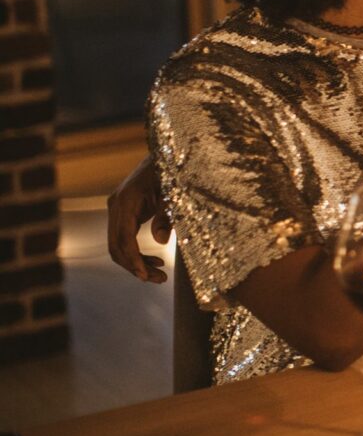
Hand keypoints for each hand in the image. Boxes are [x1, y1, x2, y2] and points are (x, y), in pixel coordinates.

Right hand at [107, 154, 171, 282]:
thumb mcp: (173, 193)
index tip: (146, 276)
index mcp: (126, 201)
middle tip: (159, 279)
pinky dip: (136, 252)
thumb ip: (167, 215)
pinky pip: (124, 238)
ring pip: (118, 245)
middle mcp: (115, 205)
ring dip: (136, 262)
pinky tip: (156, 261)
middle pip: (116, 246)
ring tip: (160, 275)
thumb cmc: (171, 172)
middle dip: (135, 266)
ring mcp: (116, 209)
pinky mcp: (122, 212)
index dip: (134, 260)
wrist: (165, 155)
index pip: (124, 239)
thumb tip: (159, 241)